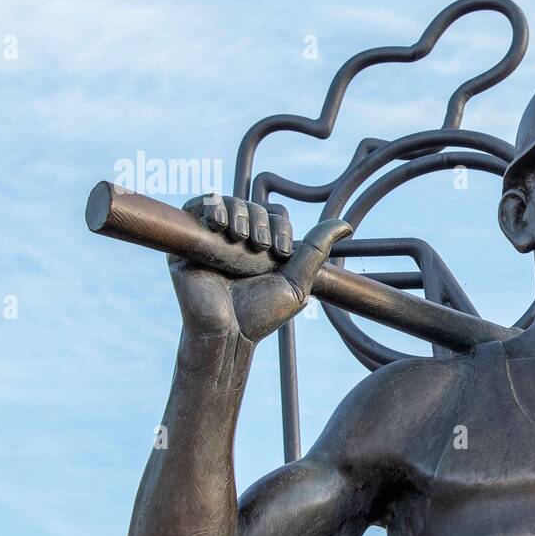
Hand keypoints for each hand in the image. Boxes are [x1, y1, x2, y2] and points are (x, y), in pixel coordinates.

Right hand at [168, 196, 351, 342]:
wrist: (229, 333)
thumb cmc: (262, 314)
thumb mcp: (298, 280)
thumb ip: (317, 250)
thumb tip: (346, 225)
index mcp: (261, 246)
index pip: (273, 215)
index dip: (280, 225)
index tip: (282, 253)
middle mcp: (236, 239)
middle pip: (251, 205)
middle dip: (260, 220)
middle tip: (260, 248)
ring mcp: (212, 239)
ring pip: (227, 202)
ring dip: (240, 213)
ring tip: (242, 240)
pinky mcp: (188, 242)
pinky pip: (196, 207)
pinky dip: (210, 205)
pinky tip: (221, 224)